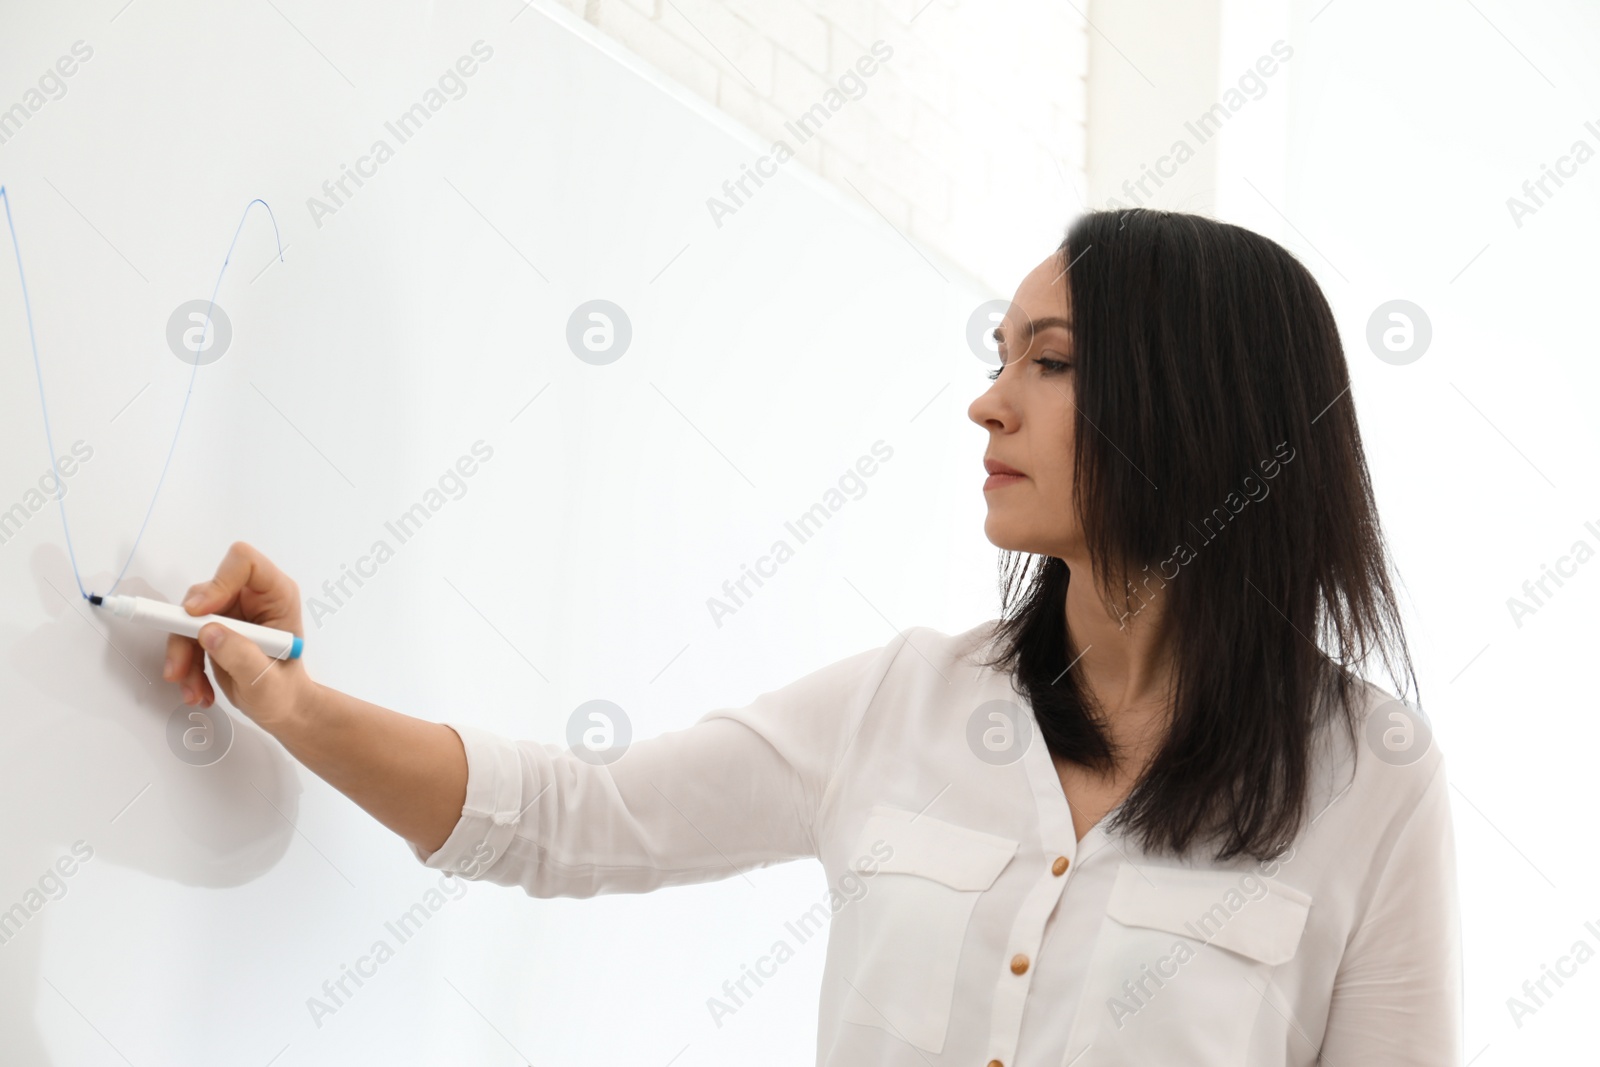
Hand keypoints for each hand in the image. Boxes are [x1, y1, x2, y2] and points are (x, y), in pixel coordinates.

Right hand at [163, 541, 314, 730]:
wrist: (281, 709)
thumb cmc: (285, 692)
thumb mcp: (266, 682)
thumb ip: (241, 656)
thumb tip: (209, 633)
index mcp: (277, 596)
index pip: (245, 563)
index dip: (218, 582)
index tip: (198, 613)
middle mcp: (252, 599)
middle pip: (204, 593)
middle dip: (186, 632)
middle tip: (180, 668)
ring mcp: (231, 613)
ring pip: (187, 619)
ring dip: (182, 656)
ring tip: (194, 692)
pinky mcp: (215, 630)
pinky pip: (185, 638)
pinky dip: (185, 666)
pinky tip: (197, 691)